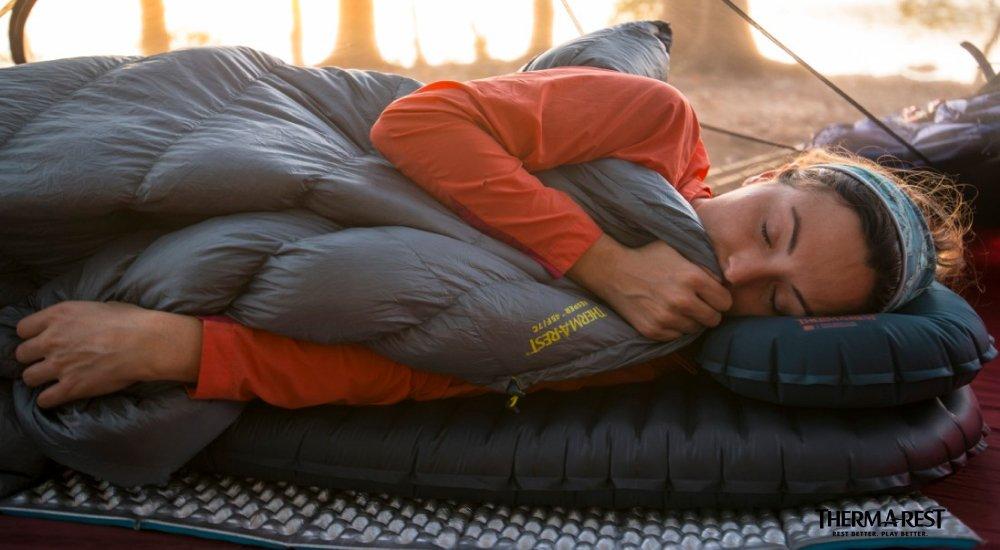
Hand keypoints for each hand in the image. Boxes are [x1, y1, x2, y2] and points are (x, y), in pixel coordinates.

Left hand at [15, 301, 201, 408]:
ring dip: (39, 378)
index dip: (32, 335)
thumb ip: (80, 317)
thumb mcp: (100, 307)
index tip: (42, 340)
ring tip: (53, 379)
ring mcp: (59, 365)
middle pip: (22, 354)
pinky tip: (59, 395)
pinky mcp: (71, 387)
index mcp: (59, 316)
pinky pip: (44, 400)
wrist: (146, 343)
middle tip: (48, 360)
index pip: (23, 328)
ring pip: (28, 377)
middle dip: (33, 358)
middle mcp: (52, 340)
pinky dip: (49, 399)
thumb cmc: (131, 322)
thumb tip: (81, 323)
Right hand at [567, 234, 731, 340]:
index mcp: (693, 278)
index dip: (719, 298)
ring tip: (677, 307)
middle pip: (714, 319)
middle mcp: (683, 301)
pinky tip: (664, 313)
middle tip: (697, 304)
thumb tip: (724, 280)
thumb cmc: (649, 257)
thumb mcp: (678, 251)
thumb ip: (703, 265)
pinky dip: (673, 327)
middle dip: (708, 311)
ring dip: (690, 320)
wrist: (614, 272)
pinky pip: (676, 336)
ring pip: (695, 329)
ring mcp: (667, 318)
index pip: (725, 302)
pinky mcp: (654, 331)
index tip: (711, 296)